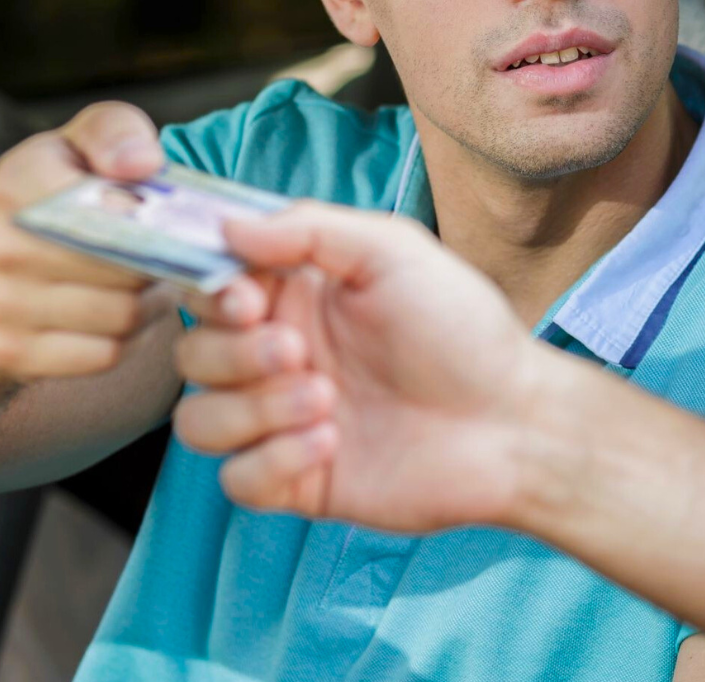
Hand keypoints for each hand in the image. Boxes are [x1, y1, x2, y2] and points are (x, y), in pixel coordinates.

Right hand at [0, 101, 176, 380]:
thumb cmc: (53, 187)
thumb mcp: (81, 140)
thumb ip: (116, 133)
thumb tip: (143, 164)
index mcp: (18, 185)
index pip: (114, 215)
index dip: (157, 223)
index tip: (169, 223)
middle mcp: (1, 248)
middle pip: (126, 272)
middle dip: (162, 265)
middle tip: (175, 255)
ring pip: (122, 318)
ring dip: (151, 303)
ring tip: (149, 280)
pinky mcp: (9, 352)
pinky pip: (105, 354)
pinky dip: (127, 338)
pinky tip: (123, 311)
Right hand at [171, 202, 560, 531]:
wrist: (511, 423)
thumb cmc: (464, 330)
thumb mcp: (393, 251)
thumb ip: (309, 228)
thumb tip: (230, 224)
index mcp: (296, 295)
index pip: (209, 287)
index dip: (210, 292)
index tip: (246, 297)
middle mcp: (281, 354)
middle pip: (193, 355)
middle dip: (235, 354)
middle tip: (299, 352)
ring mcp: (284, 420)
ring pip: (199, 421)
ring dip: (252, 409)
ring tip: (325, 401)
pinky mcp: (297, 480)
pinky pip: (236, 480)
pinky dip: (272, 460)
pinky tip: (332, 445)